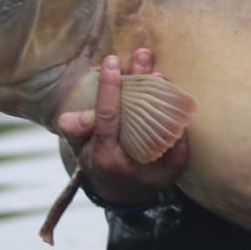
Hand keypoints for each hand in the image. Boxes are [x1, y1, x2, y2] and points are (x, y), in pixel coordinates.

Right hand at [57, 49, 189, 205]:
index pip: (108, 117)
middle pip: (140, 113)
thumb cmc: (99, 164)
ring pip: (163, 121)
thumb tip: (72, 115)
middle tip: (142, 54)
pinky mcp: (177, 165)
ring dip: (161, 93)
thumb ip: (75, 130)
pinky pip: (178, 132)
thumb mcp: (81, 150)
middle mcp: (132, 162)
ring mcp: (157, 165)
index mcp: (104, 157)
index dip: (109, 88)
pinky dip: (173, 111)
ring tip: (157, 70)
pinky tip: (170, 92)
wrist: (126, 195)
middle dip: (141, 81)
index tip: (111, 60)